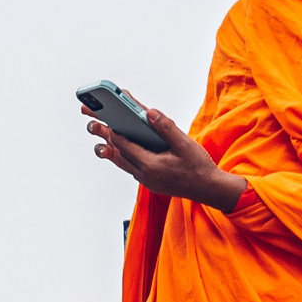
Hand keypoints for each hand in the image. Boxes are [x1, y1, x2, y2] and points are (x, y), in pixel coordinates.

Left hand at [86, 101, 247, 212]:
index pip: (125, 145)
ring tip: (99, 139)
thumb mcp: (184, 144)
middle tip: (92, 124)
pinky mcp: (151, 182)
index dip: (113, 130)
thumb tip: (149, 112)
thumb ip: (166, 127)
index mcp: (151, 166)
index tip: (104, 118)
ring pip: (123, 163)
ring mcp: (146, 181)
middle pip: (118, 154)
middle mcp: (144, 175)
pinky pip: (131, 168)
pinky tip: (122, 151)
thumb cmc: (199, 167)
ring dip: (111, 150)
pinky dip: (124, 158)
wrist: (209, 189)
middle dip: (104, 138)